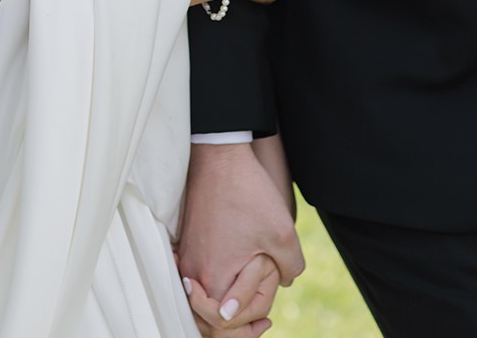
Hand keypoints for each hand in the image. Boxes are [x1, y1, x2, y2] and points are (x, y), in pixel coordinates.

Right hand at [177, 142, 303, 331]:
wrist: (220, 156)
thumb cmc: (248, 192)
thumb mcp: (282, 231)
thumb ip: (291, 266)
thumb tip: (287, 281)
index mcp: (214, 276)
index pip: (223, 325)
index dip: (246, 329)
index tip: (266, 321)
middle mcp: (192, 272)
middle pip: (205, 319)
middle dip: (232, 325)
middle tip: (259, 321)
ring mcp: (185, 256)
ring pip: (198, 298)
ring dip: (221, 306)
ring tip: (247, 301)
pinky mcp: (185, 242)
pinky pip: (194, 278)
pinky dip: (210, 287)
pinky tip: (232, 276)